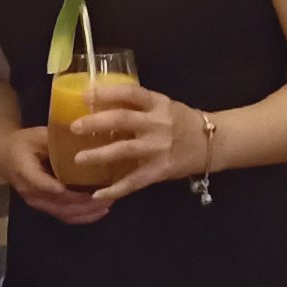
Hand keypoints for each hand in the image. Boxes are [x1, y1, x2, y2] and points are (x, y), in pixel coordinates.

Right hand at [0, 123, 114, 224]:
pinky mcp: (43, 207)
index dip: (71, 192)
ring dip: (87, 213)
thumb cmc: (22, 142)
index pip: (49, 186)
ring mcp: (37, 202)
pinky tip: (98, 212)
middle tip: (110, 196)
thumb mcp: (37, 135)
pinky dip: (82, 217)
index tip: (93, 192)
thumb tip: (86, 139)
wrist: (2, 155)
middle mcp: (31, 192)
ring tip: (108, 205)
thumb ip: (58, 140)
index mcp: (27, 172)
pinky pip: (63, 216)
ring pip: (64, 214)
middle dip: (87, 204)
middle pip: (61, 204)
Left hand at [68, 86, 209, 198]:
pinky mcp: (160, 170)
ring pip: (124, 150)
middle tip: (74, 127)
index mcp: (158, 103)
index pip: (130, 92)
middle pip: (122, 119)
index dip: (107, 93)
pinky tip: (98, 194)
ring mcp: (158, 148)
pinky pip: (134, 181)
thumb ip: (138, 106)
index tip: (85, 95)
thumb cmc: (182, 122)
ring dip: (99, 155)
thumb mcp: (164, 105)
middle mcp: (157, 123)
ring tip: (79, 159)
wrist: (212, 143)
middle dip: (95, 123)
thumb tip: (101, 104)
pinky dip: (116, 189)